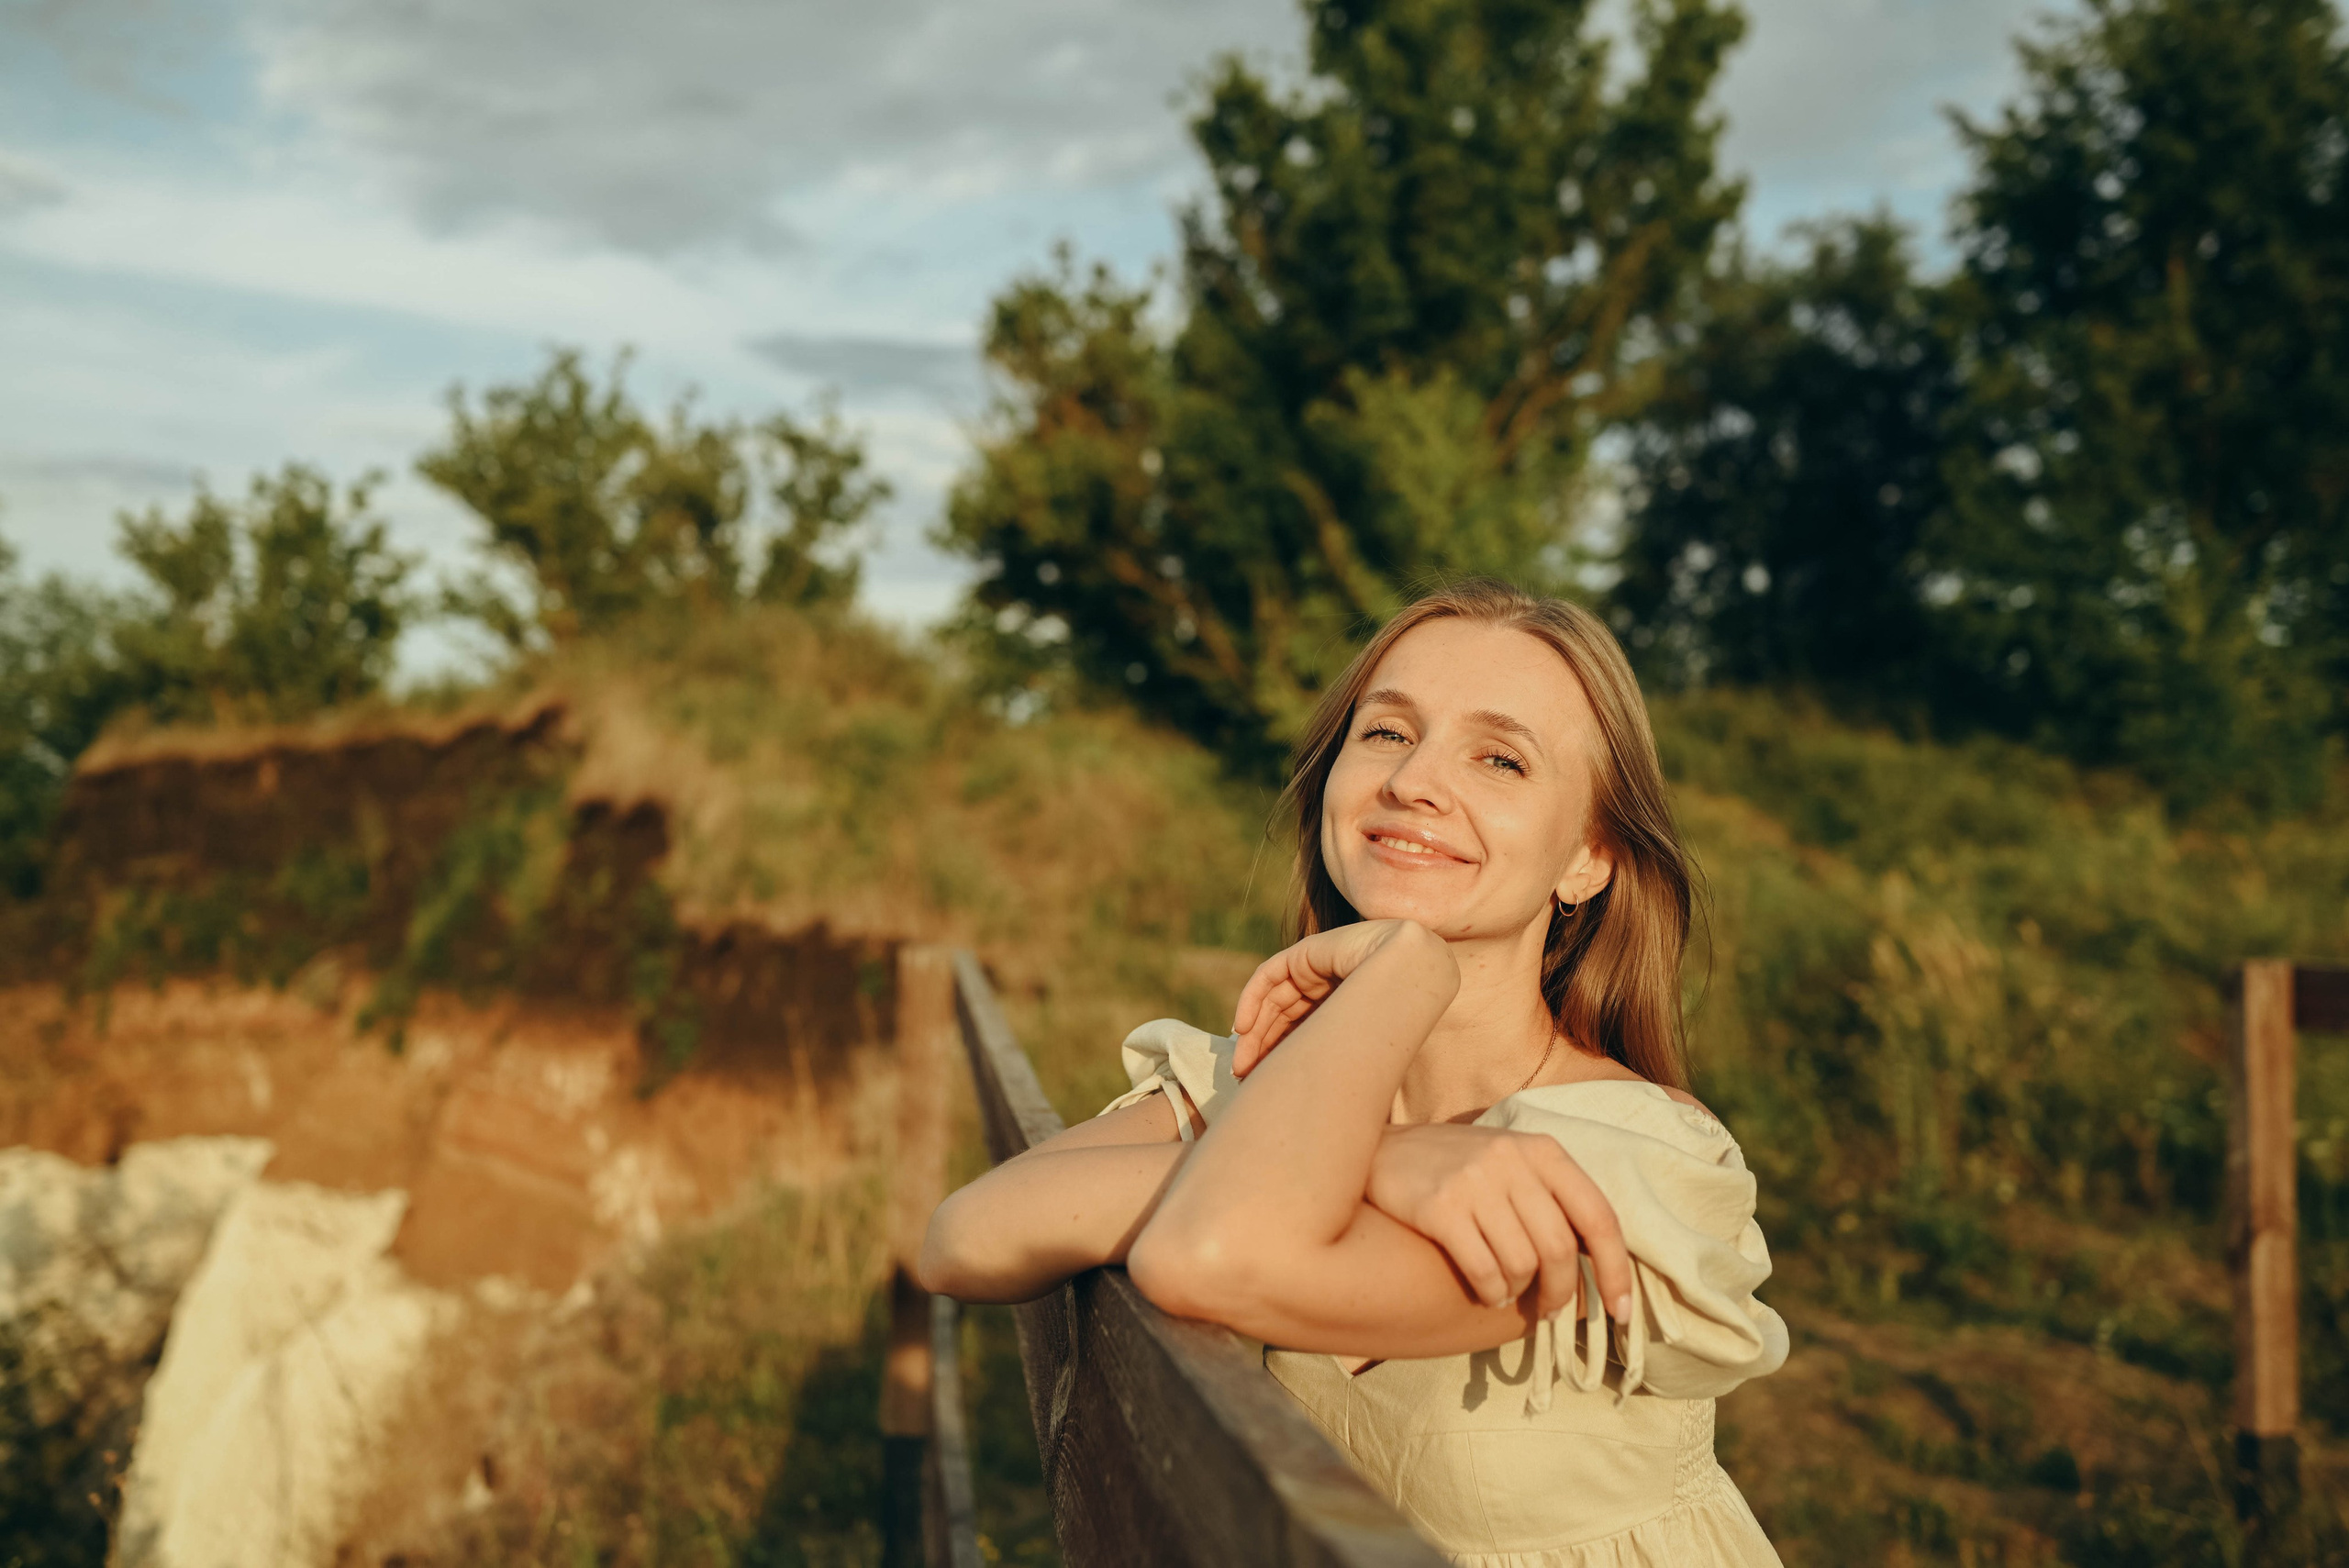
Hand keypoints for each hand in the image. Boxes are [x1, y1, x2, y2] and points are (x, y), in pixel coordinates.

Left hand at [1229, 921, 1437, 1075]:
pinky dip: (1252, 999)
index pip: (1304, 1032)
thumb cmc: (1398, 1019)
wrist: (1415, 972)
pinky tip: (1241, 1027)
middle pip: (1285, 1018)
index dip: (1281, 1057)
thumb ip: (1334, 1058)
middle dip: (1262, 1048)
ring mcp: (1320, 968)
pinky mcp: (1307, 953)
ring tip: (1242, 1063)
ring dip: (1254, 1031)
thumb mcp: (1356, 1045)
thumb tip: (1309, 1108)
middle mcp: (1333, 987)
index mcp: (1348, 1008)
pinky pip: (1270, 974)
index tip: (1261, 1084)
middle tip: (1243, 1076)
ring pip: (1275, 1000)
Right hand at [1368, 1121, 1632, 1318]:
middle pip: (1559, 1248)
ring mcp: (1474, 1181)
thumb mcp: (1511, 1165)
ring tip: (1506, 1291)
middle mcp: (1512, 1160)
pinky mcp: (1439, 1206)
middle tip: (1549, 1310)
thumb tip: (1598, 1260)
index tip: (1621, 1312)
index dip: (1616, 1270)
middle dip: (1561, 1292)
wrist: (1379, 1150)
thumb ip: (1552, 1199)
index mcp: (1543, 1150)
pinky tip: (1484, 1292)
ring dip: (1519, 1292)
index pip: (1598, 1216)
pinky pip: (1483, 1270)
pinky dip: (1490, 1293)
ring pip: (1522, 1263)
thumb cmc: (1456, 1168)